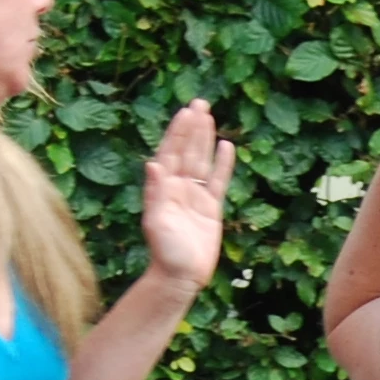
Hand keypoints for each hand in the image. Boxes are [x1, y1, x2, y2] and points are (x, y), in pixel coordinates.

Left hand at [140, 99, 231, 291]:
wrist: (180, 277)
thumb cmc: (165, 252)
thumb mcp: (157, 222)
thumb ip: (156, 193)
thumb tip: (152, 164)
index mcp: (164, 188)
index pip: (172, 153)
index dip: (178, 132)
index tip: (186, 112)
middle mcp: (178, 188)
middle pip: (187, 150)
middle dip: (192, 127)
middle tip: (200, 103)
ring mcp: (194, 196)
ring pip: (201, 160)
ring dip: (205, 138)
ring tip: (209, 116)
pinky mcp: (210, 208)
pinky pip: (218, 180)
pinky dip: (222, 163)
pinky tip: (226, 146)